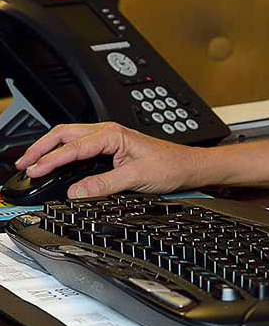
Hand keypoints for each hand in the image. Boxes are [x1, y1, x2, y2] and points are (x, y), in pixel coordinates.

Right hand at [14, 122, 205, 198]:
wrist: (188, 166)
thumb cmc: (170, 166)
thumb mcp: (136, 177)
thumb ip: (105, 185)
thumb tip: (76, 192)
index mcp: (113, 135)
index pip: (73, 146)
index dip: (51, 160)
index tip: (34, 171)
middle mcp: (109, 133)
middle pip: (64, 134)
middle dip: (41, 148)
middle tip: (23, 164)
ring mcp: (109, 140)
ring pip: (70, 138)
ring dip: (49, 148)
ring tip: (32, 163)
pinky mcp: (111, 148)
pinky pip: (80, 146)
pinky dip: (63, 153)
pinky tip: (56, 163)